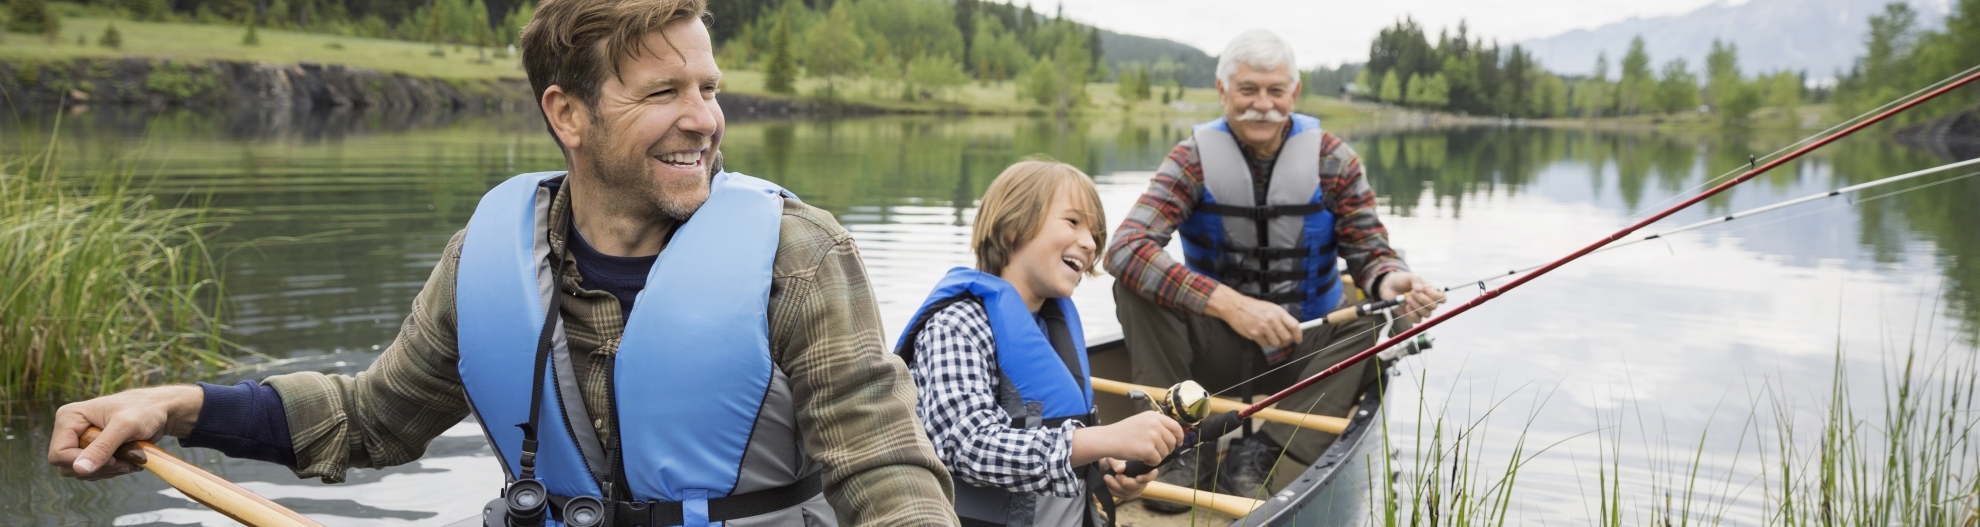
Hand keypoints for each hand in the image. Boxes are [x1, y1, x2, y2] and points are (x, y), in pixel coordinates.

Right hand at [47, 385, 202, 479]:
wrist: (160, 411)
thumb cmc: (144, 411)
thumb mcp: (124, 427)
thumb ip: (102, 447)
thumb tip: (79, 469)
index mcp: (68, 418)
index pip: (59, 455)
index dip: (83, 463)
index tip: (114, 459)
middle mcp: (69, 430)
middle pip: (69, 467)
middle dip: (100, 468)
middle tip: (126, 462)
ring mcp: (80, 441)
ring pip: (83, 472)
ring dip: (109, 470)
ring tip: (132, 459)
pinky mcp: (92, 450)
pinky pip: (94, 471)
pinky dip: (113, 470)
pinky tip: (130, 461)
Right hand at [1070, 410, 1183, 465]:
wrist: (1108, 439)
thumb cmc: (1123, 432)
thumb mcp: (1141, 421)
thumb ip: (1156, 425)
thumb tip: (1173, 435)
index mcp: (1154, 416)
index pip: (1176, 426)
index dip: (1179, 437)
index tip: (1178, 443)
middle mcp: (1155, 424)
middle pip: (1172, 441)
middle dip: (1166, 450)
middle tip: (1155, 452)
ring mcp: (1152, 436)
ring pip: (1165, 452)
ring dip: (1157, 456)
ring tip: (1145, 453)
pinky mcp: (1149, 449)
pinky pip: (1157, 460)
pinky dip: (1151, 462)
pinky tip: (1142, 458)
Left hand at [1101, 458, 1155, 500]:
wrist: (1107, 466)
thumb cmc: (1114, 458)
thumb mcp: (1114, 456)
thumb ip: (1117, 462)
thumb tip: (1120, 469)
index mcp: (1144, 469)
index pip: (1151, 475)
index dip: (1146, 478)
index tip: (1137, 478)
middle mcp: (1142, 481)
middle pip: (1137, 486)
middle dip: (1125, 482)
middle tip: (1116, 475)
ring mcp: (1135, 490)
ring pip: (1128, 493)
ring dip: (1116, 486)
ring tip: (1107, 477)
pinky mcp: (1128, 495)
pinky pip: (1122, 496)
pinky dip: (1113, 491)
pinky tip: (1107, 483)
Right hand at [1205, 285, 1300, 347]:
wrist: (1236, 307)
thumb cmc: (1254, 307)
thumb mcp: (1271, 307)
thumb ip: (1281, 317)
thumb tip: (1291, 329)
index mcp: (1278, 312)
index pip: (1294, 326)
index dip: (1298, 335)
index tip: (1298, 340)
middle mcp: (1272, 320)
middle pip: (1286, 338)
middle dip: (1286, 341)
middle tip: (1282, 340)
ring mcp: (1263, 328)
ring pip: (1276, 343)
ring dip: (1274, 342)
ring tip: (1268, 336)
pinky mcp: (1255, 334)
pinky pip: (1265, 344)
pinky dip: (1264, 342)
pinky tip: (1260, 335)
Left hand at [1376, 271, 1445, 323]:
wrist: (1389, 287)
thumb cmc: (1402, 280)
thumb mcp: (1409, 277)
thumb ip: (1416, 280)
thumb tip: (1421, 289)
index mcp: (1431, 291)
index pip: (1442, 298)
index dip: (1436, 296)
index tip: (1425, 289)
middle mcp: (1428, 302)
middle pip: (1434, 307)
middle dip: (1423, 299)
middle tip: (1412, 292)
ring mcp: (1421, 310)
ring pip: (1427, 314)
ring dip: (1417, 306)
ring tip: (1407, 298)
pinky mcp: (1412, 316)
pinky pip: (1418, 320)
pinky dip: (1412, 314)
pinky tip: (1406, 306)